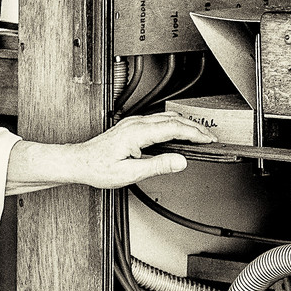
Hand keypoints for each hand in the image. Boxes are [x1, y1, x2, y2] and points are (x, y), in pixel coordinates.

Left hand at [11, 114, 218, 190]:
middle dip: (195, 127)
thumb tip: (180, 162)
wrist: (79, 162)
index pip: (174, 128)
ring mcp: (132, 123)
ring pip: (166, 117)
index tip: (208, 139)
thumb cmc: (98, 168)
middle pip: (173, 119)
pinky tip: (177, 131)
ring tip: (199, 134)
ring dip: (185, 124)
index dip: (195, 133)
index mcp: (137, 133)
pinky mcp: (131, 126)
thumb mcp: (130, 173)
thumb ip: (158, 166)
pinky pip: (157, 120)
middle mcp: (135, 124)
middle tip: (210, 137)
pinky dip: (173, 124)